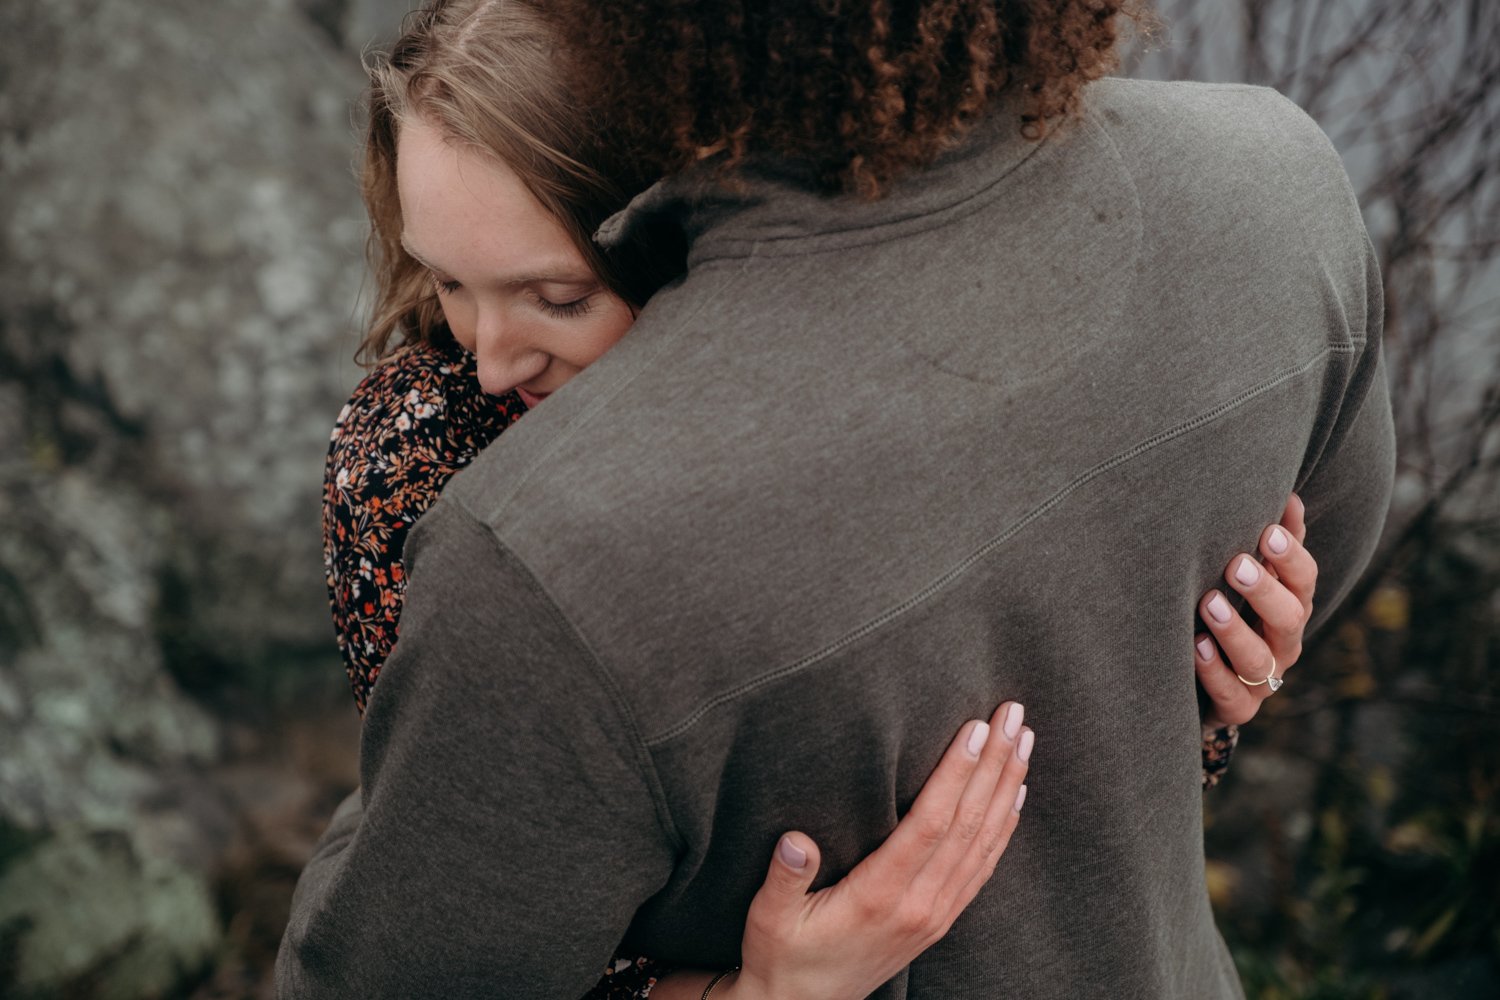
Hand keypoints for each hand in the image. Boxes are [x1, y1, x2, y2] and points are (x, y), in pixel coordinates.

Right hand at [714, 702, 1032, 999]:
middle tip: (1012, 713)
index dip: (955, 774)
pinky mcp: (941, 918)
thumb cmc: (782, 957)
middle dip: (993, 763)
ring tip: (1023, 738)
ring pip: (984, 840)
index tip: (974, 729)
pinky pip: (984, 864)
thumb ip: (784, 879)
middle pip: (968, 823)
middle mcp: (920, 904)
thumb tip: (795, 841)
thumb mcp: (768, 919)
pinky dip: (1005, 824)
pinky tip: (1014, 792)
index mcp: (880, 896)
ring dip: (1006, 785)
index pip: (931, 824)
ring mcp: (936, 913)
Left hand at [1195, 493, 1317, 726]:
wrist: (1202, 683)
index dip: (1291, 558)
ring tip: (1207, 604)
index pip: (1304, 581)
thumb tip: (1288, 495)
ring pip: (1259, 660)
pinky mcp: (1237, 708)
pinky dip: (1214, 672)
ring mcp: (1262, 680)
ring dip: (1234, 631)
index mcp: (1290, 607)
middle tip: (1236, 564)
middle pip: (1290, 618)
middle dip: (1265, 591)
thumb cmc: (1229, 613)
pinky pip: (1232, 695)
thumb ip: (1271, 544)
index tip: (1268, 531)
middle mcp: (1283, 644)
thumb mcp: (1248, 580)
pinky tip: (1195, 647)